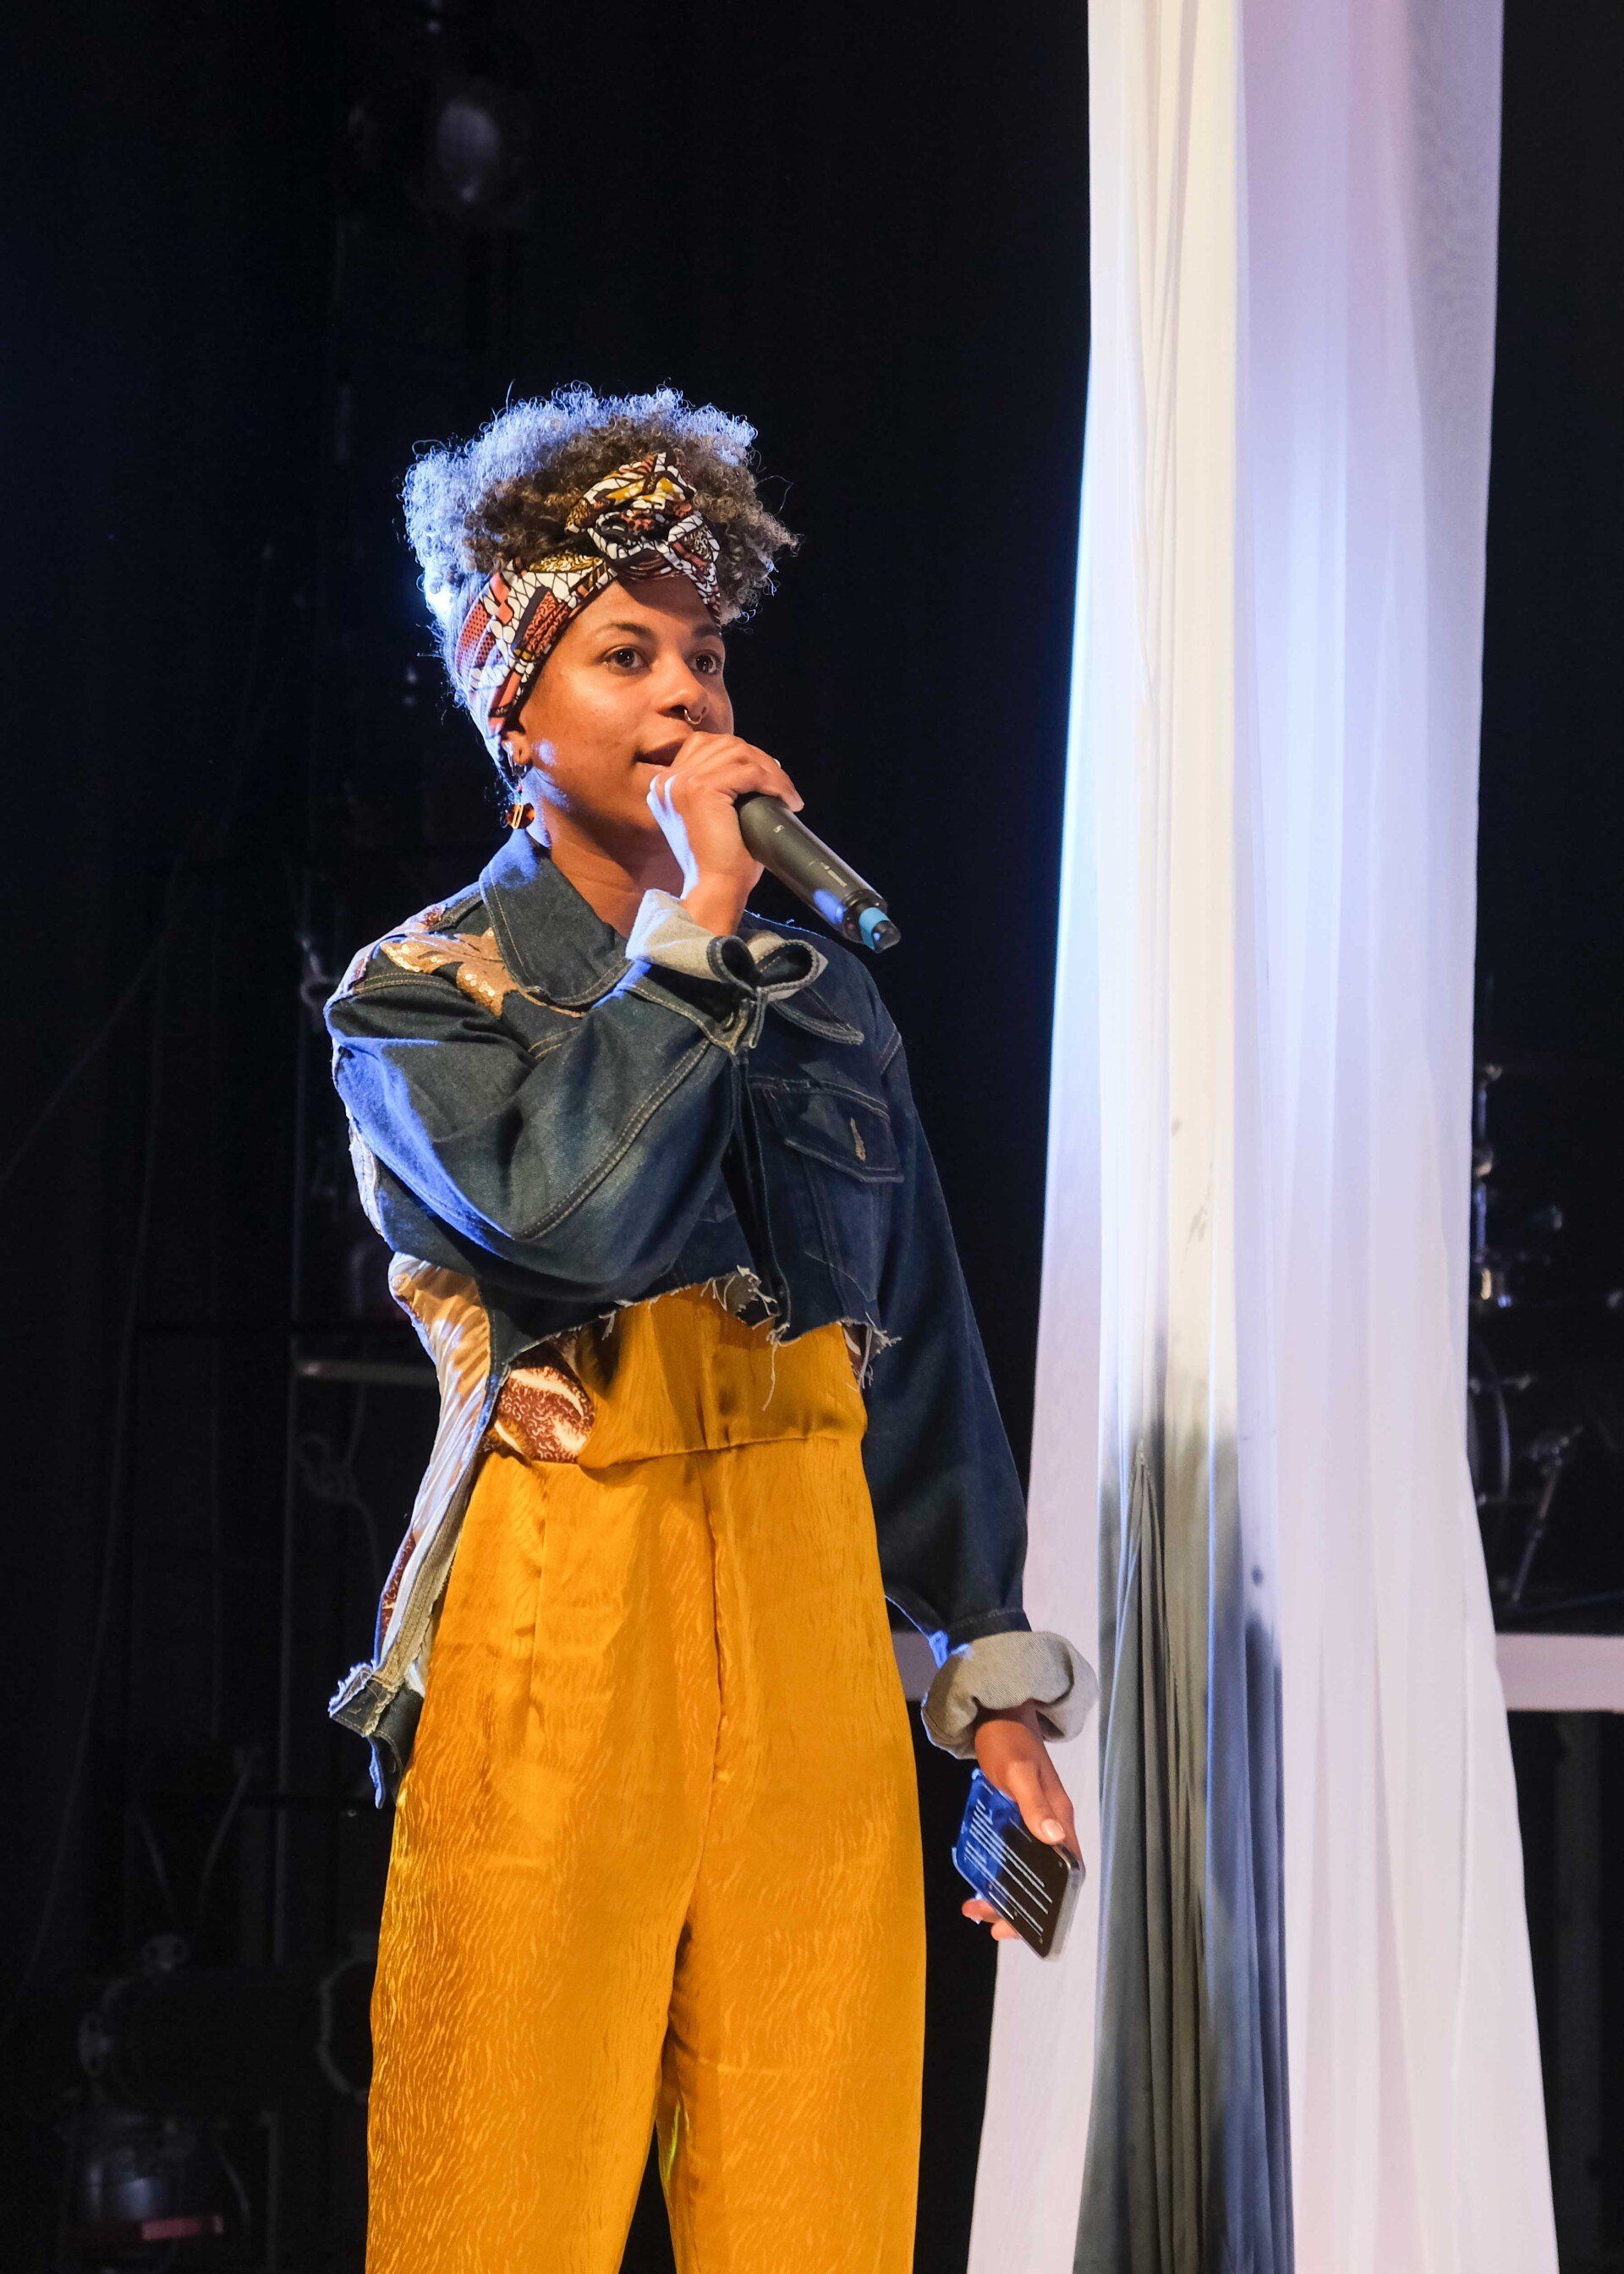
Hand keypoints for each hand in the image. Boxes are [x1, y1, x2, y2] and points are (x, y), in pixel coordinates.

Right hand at [644, 731, 803, 935]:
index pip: (706, 747)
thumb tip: (760, 767)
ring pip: (738, 753)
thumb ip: (723, 790)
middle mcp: (667, 781)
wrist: (715, 889)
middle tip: (781, 785)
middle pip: (723, 744)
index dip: (741, 755)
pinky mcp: (701, 789)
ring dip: (771, 771)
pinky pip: (749, 771)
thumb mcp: (715, 817)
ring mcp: (681, 782)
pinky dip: (774, 782)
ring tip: (787, 794)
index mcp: (665, 786)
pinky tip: (787, 800)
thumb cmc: (721, 862)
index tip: (766, 774)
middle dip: (759, 760)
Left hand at [960, 1700, 1079, 1944]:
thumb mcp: (1017, 1772)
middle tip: (991, 1925)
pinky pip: (1011, 1856)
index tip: (1031, 1925)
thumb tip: (1053, 1838)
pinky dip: (996, 1874)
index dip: (1057, 1904)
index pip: (1069, 1873)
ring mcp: (1032, 1823)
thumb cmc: (1008, 1741)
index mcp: (1059, 1818)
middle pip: (1045, 1880)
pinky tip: (976, 1883)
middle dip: (1022, 1908)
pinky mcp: (1014, 1818)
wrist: (995, 1715)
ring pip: (1025, 1871)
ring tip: (974, 1908)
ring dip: (1004, 1894)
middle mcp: (1051, 1825)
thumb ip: (1034, 1805)